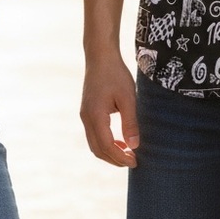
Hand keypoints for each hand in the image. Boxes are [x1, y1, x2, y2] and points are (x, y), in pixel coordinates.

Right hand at [80, 53, 138, 167]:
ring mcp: (84, 115)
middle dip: (114, 159)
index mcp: (95, 116)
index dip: (120, 157)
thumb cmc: (116, 74)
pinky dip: (105, 142)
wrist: (100, 56)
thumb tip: (134, 145)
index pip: (107, 146)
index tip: (135, 162)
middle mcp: (86, 118)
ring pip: (94, 143)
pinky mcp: (87, 111)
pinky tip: (119, 140)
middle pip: (97, 149)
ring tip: (128, 153)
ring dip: (109, 152)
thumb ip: (130, 122)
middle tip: (132, 161)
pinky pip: (94, 134)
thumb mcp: (128, 98)